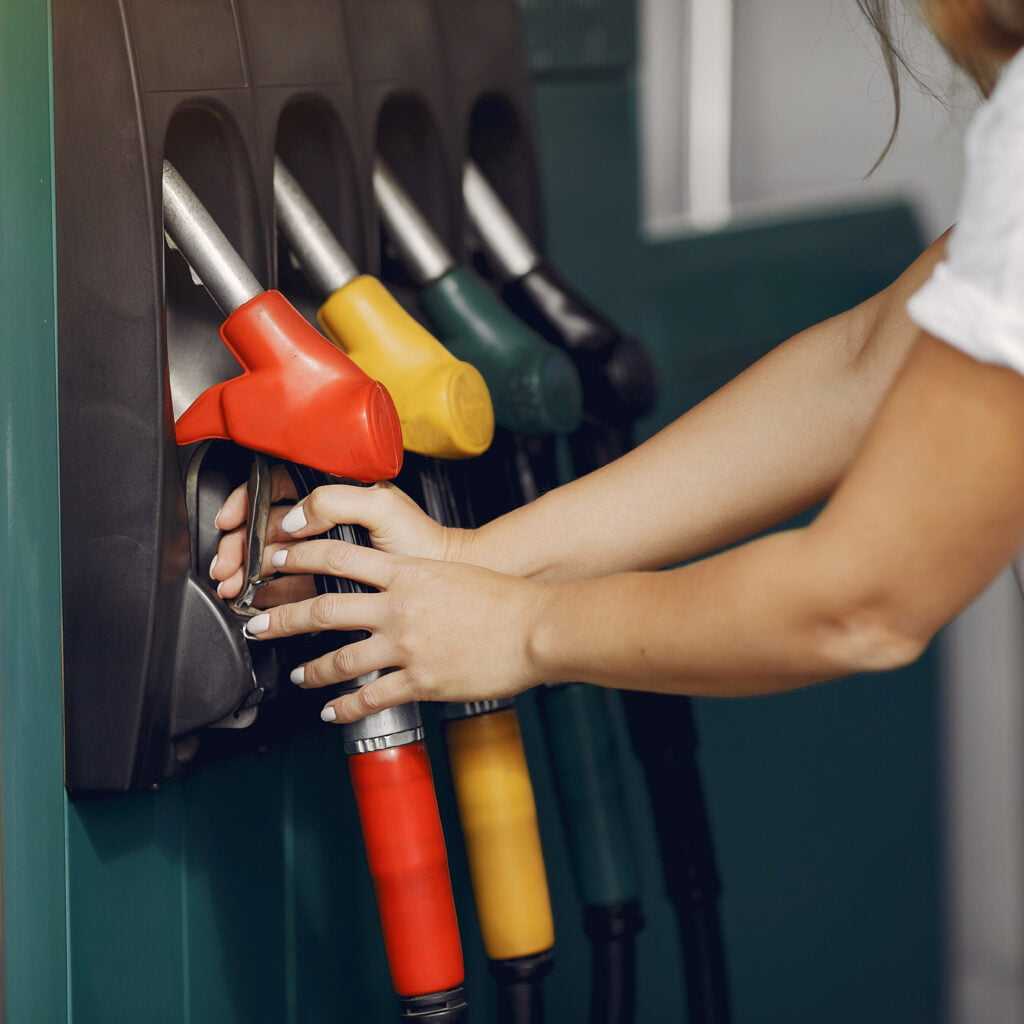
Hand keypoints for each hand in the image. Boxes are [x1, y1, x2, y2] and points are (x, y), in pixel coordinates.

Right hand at [210, 465, 463, 603]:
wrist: (445, 578)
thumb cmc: (421, 538)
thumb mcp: (381, 506)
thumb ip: (336, 500)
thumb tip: (293, 516)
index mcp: (333, 492)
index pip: (275, 489)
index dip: (246, 504)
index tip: (230, 522)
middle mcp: (324, 519)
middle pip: (264, 526)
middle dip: (238, 546)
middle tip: (226, 567)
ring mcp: (325, 551)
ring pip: (271, 557)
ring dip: (246, 572)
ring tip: (233, 589)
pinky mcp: (330, 582)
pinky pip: (290, 585)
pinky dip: (268, 594)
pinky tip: (255, 601)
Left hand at [242, 539, 547, 722]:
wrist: (534, 627)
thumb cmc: (503, 597)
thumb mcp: (451, 573)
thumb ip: (416, 579)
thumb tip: (395, 584)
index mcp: (406, 573)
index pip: (337, 557)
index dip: (299, 557)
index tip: (275, 559)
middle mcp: (398, 608)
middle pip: (323, 609)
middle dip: (282, 617)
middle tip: (257, 623)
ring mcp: (406, 646)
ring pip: (340, 659)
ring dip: (312, 670)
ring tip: (298, 676)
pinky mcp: (421, 681)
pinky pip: (371, 697)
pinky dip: (345, 707)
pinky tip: (332, 712)